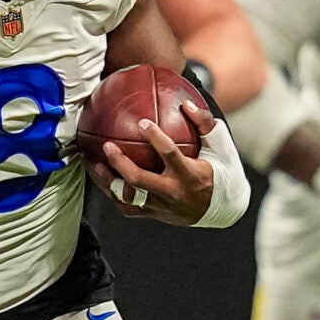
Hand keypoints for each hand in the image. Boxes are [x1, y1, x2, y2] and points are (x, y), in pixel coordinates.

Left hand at [98, 104, 234, 226]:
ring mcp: (162, 207)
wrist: (224, 209)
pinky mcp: (155, 215)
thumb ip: (205, 124)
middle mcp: (174, 193)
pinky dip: (113, 195)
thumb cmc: (221, 170)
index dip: (155, 138)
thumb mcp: (221, 147)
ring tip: (95, 165)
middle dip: (121, 163)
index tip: (141, 122)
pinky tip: (103, 180)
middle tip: (107, 146)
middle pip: (140, 180)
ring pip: (129, 198)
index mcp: (191, 174)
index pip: (170, 155)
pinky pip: (128, 208)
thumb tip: (186, 103)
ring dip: (109, 182)